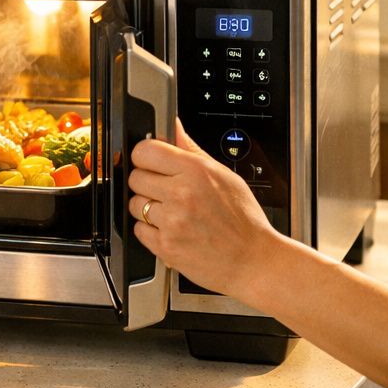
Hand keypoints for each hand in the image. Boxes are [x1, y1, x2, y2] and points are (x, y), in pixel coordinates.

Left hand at [126, 120, 283, 307]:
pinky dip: (150, 231)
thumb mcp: (224, 176)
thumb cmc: (244, 220)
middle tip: (165, 192)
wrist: (253, 260)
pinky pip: (139, 230)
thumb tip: (174, 127)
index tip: (150, 163)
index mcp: (196, 171)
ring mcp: (172, 221)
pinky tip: (171, 230)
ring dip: (147, 209)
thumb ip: (192, 150)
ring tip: (172, 214)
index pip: (145, 151)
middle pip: (135, 177)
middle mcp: (181, 193)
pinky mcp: (165, 246)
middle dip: (147, 183)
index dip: (145, 157)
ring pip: (134, 205)